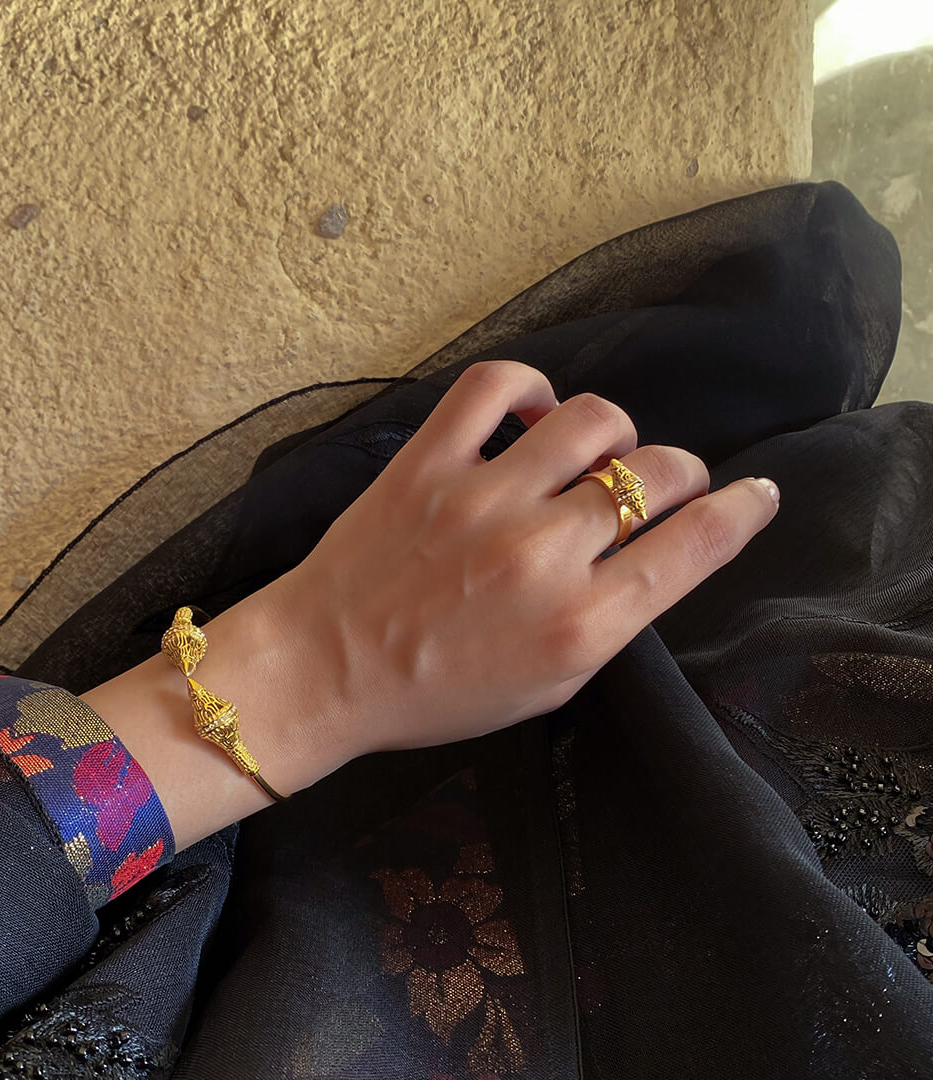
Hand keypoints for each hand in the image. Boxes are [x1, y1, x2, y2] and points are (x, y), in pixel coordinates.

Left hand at [266, 359, 779, 759]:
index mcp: (580, 624)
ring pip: (593, 418)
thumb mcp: (545, 684)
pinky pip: (495, 385)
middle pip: (657, 473)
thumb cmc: (435, 692)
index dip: (742, 511)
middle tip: (660, 484)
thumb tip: (658, 550)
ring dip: (614, 432)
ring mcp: (482, 499)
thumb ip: (609, 621)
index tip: (755, 495)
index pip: (694, 546)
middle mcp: (542, 555)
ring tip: (593, 453)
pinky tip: (530, 415)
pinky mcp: (427, 463)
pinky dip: (527, 387)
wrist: (324, 670)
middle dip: (681, 473)